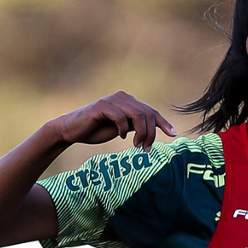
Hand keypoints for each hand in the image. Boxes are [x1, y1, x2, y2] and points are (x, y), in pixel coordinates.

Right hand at [53, 92, 176, 151]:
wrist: (73, 130)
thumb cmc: (97, 130)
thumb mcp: (122, 130)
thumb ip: (135, 127)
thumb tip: (152, 132)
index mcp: (129, 102)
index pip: (151, 111)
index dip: (164, 123)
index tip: (174, 134)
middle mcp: (123, 97)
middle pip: (147, 114)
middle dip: (151, 134)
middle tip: (146, 149)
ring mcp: (113, 100)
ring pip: (138, 115)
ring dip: (141, 133)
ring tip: (136, 145)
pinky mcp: (102, 106)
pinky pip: (121, 117)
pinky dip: (124, 129)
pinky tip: (120, 136)